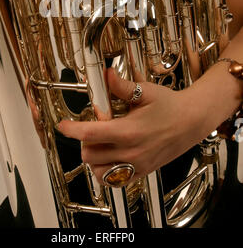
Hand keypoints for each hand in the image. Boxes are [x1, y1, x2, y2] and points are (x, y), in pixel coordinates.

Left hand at [57, 68, 205, 184]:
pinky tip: (111, 155)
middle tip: (92, 129)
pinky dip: (107, 170)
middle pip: (89, 156)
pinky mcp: (142, 172)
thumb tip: (106, 75)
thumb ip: (122, 87)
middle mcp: (130, 152)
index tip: (63, 125)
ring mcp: (136, 165)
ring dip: (94, 158)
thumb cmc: (170, 106)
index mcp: (128, 131)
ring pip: (99, 172)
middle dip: (84, 142)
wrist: (192, 122)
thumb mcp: (145, 92)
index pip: (90, 135)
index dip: (71, 130)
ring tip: (101, 143)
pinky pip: (115, 180)